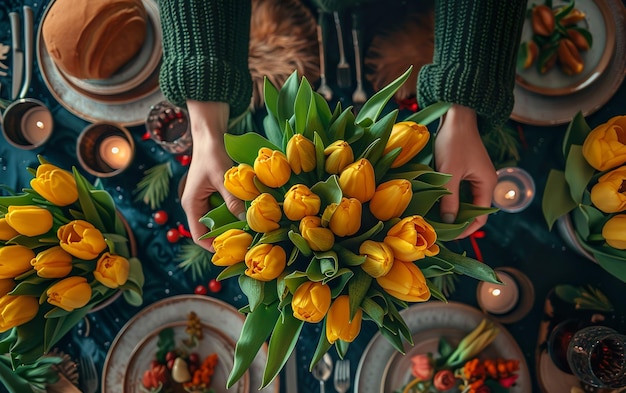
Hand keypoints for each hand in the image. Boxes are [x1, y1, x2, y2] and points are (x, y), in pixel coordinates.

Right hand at [181, 100, 245, 250]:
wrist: (210, 134)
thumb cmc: (213, 154)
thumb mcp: (223, 177)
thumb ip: (232, 198)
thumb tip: (245, 218)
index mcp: (191, 204)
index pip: (198, 236)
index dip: (213, 248)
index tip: (232, 254)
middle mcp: (196, 205)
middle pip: (209, 231)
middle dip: (226, 238)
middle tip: (246, 245)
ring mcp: (205, 200)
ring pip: (218, 221)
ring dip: (232, 226)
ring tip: (250, 233)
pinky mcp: (214, 194)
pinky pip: (224, 210)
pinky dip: (235, 214)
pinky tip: (249, 216)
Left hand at [434, 104, 496, 237]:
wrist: (456, 115)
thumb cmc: (453, 142)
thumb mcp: (449, 172)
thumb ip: (449, 199)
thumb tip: (449, 222)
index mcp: (487, 184)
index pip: (480, 217)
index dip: (465, 229)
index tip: (447, 236)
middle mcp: (485, 182)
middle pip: (473, 211)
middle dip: (458, 222)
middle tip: (438, 230)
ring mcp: (476, 176)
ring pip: (465, 202)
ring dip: (453, 210)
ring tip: (435, 219)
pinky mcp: (467, 171)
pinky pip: (460, 192)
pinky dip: (450, 199)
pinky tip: (436, 203)